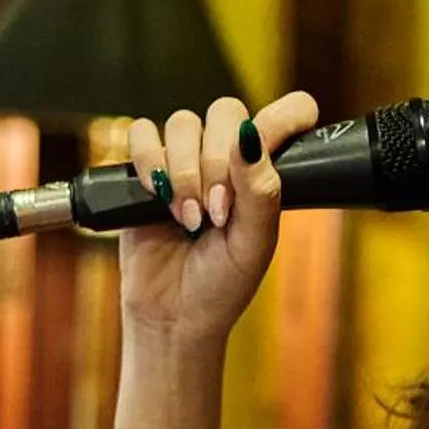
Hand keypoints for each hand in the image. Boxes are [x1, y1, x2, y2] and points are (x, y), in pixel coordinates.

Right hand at [118, 91, 321, 345]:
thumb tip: (250, 135)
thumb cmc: (221, 284)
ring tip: (187, 218)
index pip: (286, 114)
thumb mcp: (254, 244)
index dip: (286, 116)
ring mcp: (183, 160)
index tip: (270, 145)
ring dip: (184, 171)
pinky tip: (156, 195)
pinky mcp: (143, 170)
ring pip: (183, 122)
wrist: (172, 315)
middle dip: (217, 164)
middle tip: (216, 213)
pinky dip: (148, 160)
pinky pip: (141, 132)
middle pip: (225, 112)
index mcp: (262, 170)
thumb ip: (260, 190)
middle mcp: (224, 157)